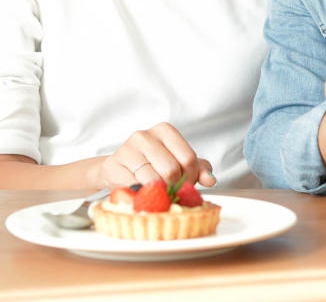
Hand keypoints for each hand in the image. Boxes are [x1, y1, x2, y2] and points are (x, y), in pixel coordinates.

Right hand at [95, 122, 215, 188]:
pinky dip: (143, 196)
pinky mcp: (114, 164)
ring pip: (155, 180)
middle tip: (170, 191)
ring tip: (157, 193)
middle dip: (175, 187)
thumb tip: (211, 180)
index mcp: (165, 130)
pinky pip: (137, 187)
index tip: (185, 184)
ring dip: (159, 193)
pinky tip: (142, 193)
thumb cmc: (152, 165)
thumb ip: (198, 169)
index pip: (189, 158)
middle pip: (172, 170)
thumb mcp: (177, 163)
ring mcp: (128, 148)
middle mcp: (145, 135)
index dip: (191, 178)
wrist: (118, 170)